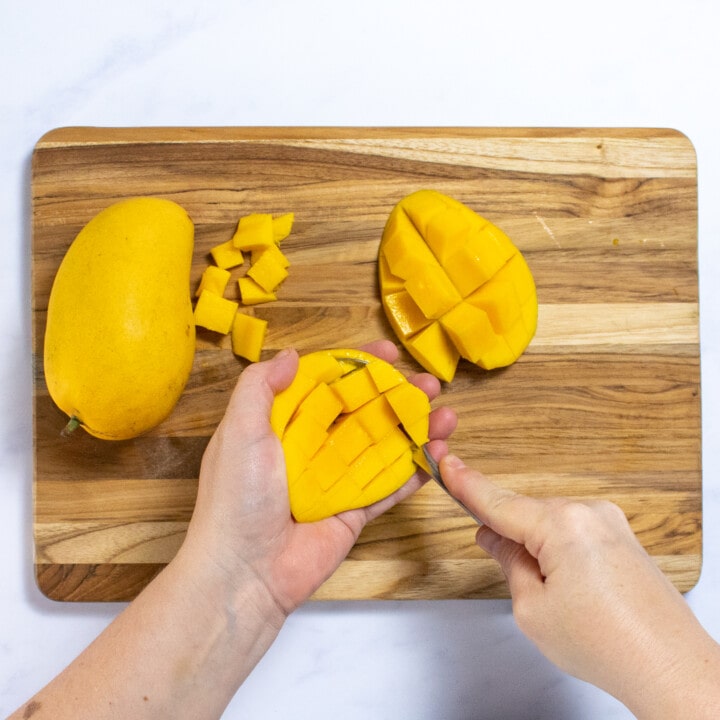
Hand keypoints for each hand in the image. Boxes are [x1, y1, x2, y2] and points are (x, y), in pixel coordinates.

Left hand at [185, 341, 456, 616]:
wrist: (245, 574)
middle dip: (397, 395)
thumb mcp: (239, 432)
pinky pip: (389, 487)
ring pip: (383, 446)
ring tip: (446, 415)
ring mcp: (337, 480)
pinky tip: (439, 453)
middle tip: (428, 384)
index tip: (387, 353)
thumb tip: (290, 354)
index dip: (357, 366)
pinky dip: (415, 470)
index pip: (326, 383)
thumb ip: (260, 387)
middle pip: (363, 412)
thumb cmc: (235, 499)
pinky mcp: (354, 511)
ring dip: (415, 429)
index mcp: (284, 424)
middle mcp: (312, 448)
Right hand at [440, 455, 719, 718]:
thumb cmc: (607, 644)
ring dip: (537, 547)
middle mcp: (589, 512)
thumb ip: (508, 563)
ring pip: (551, 525)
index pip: (500, 502)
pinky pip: (575, 532)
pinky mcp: (623, 537)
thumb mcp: (533, 609)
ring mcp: (611, 522)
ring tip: (549, 595)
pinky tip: (565, 584)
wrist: (670, 667)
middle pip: (527, 514)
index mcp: (562, 524)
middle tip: (498, 563)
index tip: (446, 463)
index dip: (467, 485)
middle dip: (508, 536)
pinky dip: (559, 550)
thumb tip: (495, 539)